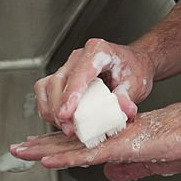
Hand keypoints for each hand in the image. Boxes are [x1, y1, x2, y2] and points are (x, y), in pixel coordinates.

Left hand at [10, 101, 180, 180]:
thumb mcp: (154, 162)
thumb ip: (130, 168)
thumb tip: (110, 175)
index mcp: (117, 139)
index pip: (82, 143)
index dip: (58, 145)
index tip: (39, 146)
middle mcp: (110, 136)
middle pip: (70, 141)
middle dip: (42, 145)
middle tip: (19, 147)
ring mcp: (113, 140)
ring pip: (71, 146)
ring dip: (44, 149)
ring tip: (21, 151)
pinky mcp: (120, 146)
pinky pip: (86, 153)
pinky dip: (65, 157)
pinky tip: (47, 159)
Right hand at [33, 38, 154, 136]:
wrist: (133, 64)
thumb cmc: (133, 69)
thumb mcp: (136, 84)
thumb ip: (128, 97)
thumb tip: (125, 110)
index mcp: (98, 51)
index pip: (80, 73)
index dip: (71, 94)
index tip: (66, 114)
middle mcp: (79, 56)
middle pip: (58, 81)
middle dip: (59, 108)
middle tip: (70, 129)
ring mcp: (69, 65)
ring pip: (47, 86)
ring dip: (51, 110)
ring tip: (66, 127)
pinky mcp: (63, 76)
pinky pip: (45, 90)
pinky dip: (47, 107)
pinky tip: (59, 121)